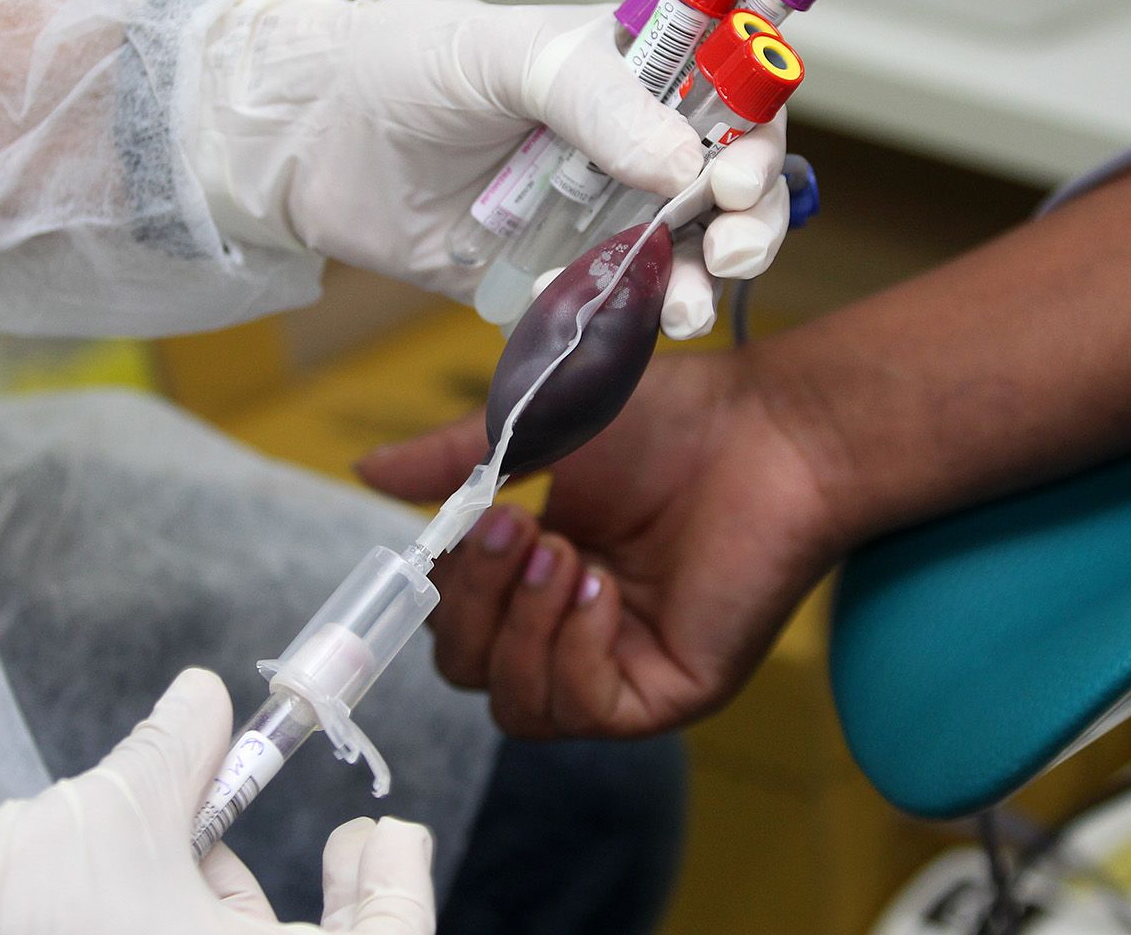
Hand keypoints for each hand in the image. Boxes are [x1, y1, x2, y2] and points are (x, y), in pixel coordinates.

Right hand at [0, 670, 434, 934]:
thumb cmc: (3, 908)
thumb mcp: (119, 813)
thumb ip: (182, 753)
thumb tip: (207, 698)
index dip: (399, 898)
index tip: (394, 834)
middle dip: (341, 908)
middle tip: (366, 842)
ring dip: (236, 908)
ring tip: (192, 841)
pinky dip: (185, 921)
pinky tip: (160, 873)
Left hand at [190, 0, 788, 320]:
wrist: (309, 143)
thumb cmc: (402, 67)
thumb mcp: (503, 55)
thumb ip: (599, 101)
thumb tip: (688, 165)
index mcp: (636, 65)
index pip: (738, 87)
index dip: (760, 126)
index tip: (738, 168)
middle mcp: (633, 138)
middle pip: (735, 176)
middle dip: (752, 212)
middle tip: (728, 240)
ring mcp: (602, 210)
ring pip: (693, 246)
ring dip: (710, 276)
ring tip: (688, 302)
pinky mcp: (561, 274)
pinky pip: (623, 300)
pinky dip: (644, 314)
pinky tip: (643, 321)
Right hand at [355, 352, 843, 737]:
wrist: (766, 430)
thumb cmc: (669, 417)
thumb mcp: (535, 427)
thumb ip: (451, 460)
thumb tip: (363, 470)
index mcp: (542, 573)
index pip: (456, 621)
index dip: (445, 586)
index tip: (468, 520)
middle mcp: (576, 629)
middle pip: (471, 671)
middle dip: (475, 605)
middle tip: (516, 529)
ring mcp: (620, 665)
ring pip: (517, 706)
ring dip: (523, 629)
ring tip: (566, 555)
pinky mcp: (666, 692)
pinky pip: (580, 713)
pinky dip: (572, 654)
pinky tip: (601, 592)